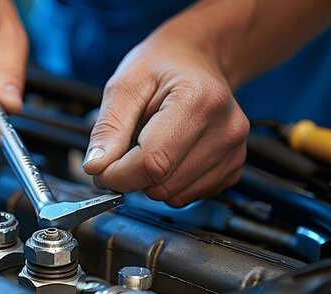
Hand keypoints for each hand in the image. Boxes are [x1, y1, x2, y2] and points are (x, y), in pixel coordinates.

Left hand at [82, 31, 248, 206]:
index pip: (152, 163)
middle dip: (131, 176)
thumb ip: (108, 128)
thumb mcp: (124, 85)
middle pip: (162, 183)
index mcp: (199, 100)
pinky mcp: (234, 168)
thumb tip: (96, 167)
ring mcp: (234, 151)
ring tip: (150, 145)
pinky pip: (187, 196)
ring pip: (173, 196)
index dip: (117, 175)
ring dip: (150, 181)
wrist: (196, 59)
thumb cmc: (161, 67)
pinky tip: (169, 155)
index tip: (100, 170)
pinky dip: (169, 184)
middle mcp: (226, 128)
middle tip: (124, 149)